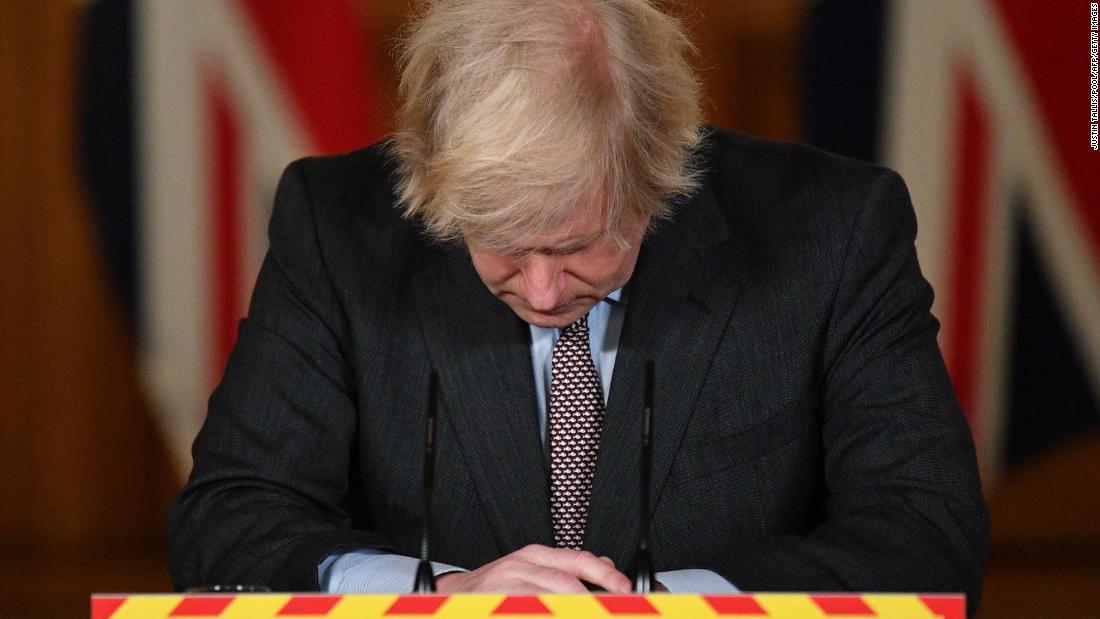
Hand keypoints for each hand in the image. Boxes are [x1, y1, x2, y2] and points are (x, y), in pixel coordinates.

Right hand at [435, 544, 630, 593]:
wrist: (454, 596)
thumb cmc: (497, 586)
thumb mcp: (534, 569)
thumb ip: (568, 567)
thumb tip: (607, 567)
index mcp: (537, 556)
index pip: (580, 560)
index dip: (607, 576)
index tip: (626, 591)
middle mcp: (522, 566)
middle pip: (568, 583)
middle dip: (593, 601)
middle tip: (611, 609)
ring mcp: (507, 585)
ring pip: (551, 600)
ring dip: (575, 607)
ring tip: (592, 611)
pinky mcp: (497, 602)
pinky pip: (531, 608)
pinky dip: (546, 612)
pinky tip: (551, 613)